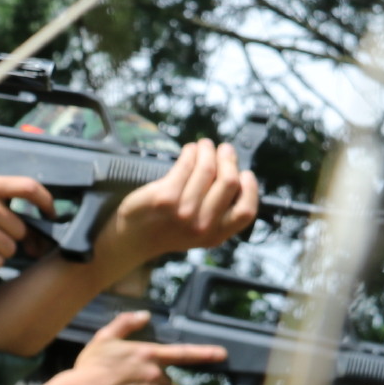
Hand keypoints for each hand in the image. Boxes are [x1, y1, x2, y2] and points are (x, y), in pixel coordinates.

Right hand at [29, 310, 225, 384]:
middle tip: (133, 382)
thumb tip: (144, 315)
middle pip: (168, 378)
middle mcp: (155, 373)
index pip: (183, 353)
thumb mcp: (104, 338)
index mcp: (147, 354)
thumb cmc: (91, 366)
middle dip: (156, 380)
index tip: (222, 354)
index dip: (205, 353)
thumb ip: (125, 324)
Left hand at [96, 139, 259, 272]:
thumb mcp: (200, 233)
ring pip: (207, 169)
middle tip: (224, 149)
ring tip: (205, 146)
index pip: (246, 211)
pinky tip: (190, 150)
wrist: (133, 239)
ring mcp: (182, 211)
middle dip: (228, 159)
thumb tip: (236, 176)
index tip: (244, 173)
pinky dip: (190, 153)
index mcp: (215, 236)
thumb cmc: (167, 229)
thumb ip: (219, 213)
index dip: (250, 188)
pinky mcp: (163, 197)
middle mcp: (201, 226)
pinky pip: (184, 165)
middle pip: (228, 182)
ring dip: (208, 151)